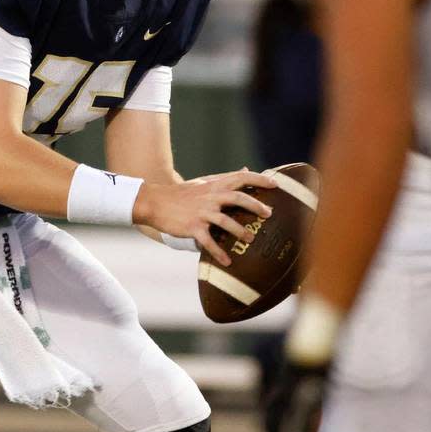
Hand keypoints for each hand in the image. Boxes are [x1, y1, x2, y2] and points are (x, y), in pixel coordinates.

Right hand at [133, 168, 274, 265]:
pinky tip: (227, 261)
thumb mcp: (204, 182)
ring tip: (251, 239)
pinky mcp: (192, 227)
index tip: (275, 185)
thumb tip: (245, 169)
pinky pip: (208, 241)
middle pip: (237, 197)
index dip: (259, 180)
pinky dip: (218, 252)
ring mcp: (201, 212)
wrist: (155, 202)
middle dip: (255, 205)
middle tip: (268, 214)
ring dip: (240, 231)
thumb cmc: (182, 194)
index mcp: (214, 185)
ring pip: (225, 220)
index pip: (240, 177)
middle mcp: (210, 197)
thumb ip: (225, 178)